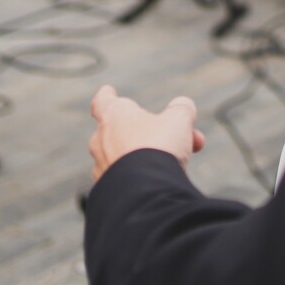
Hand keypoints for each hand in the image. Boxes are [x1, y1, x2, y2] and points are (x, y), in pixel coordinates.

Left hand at [88, 85, 204, 181]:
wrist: (145, 192)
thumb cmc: (159, 147)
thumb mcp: (179, 120)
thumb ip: (181, 109)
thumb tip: (183, 106)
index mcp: (114, 115)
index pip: (103, 101)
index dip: (108, 95)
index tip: (109, 91)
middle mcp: (101, 140)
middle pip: (124, 132)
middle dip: (153, 134)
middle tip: (182, 140)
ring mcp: (102, 168)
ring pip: (127, 158)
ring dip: (149, 158)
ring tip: (180, 165)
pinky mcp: (107, 192)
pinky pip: (126, 181)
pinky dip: (141, 180)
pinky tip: (161, 184)